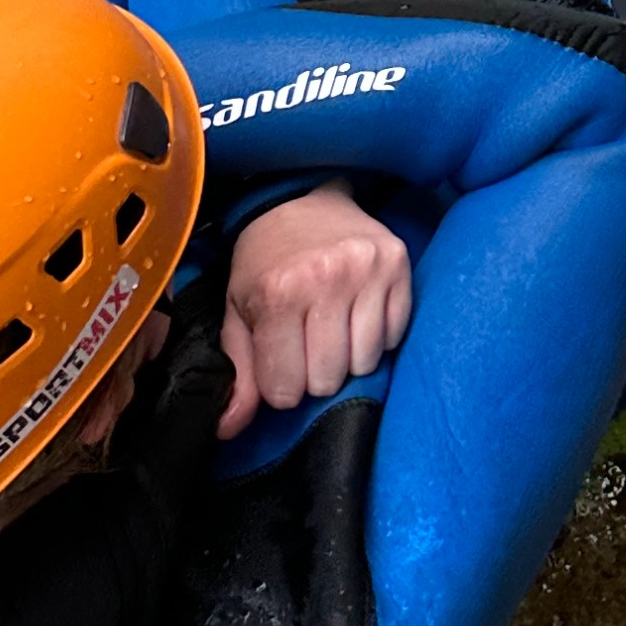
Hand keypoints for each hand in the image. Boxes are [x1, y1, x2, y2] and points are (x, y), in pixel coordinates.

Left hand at [218, 180, 413, 441]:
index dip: (281, 385)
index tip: (280, 362)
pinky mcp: (397, 262)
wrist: (299, 196)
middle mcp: (325, 279)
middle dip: (313, 375)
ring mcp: (366, 269)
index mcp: (278, 293)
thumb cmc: (264, 261)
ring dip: (346, 358)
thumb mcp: (238, 311)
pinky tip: (357, 316)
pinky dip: (376, 337)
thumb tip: (228, 428)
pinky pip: (394, 333)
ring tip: (332, 331)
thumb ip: (238, 372)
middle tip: (306, 345)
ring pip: (365, 362)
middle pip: (327, 380)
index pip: (286, 388)